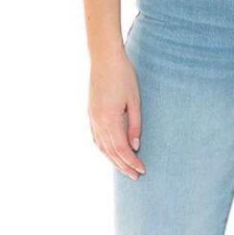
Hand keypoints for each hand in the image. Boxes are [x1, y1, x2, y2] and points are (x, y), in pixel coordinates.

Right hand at [89, 48, 144, 178]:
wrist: (104, 58)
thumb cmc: (123, 76)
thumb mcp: (134, 101)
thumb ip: (134, 125)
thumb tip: (135, 146)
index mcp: (109, 119)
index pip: (122, 148)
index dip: (132, 161)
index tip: (142, 170)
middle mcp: (98, 121)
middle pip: (111, 151)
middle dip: (124, 166)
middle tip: (135, 177)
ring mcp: (92, 118)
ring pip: (102, 147)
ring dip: (113, 160)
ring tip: (125, 170)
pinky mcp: (91, 114)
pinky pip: (97, 138)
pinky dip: (104, 150)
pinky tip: (111, 154)